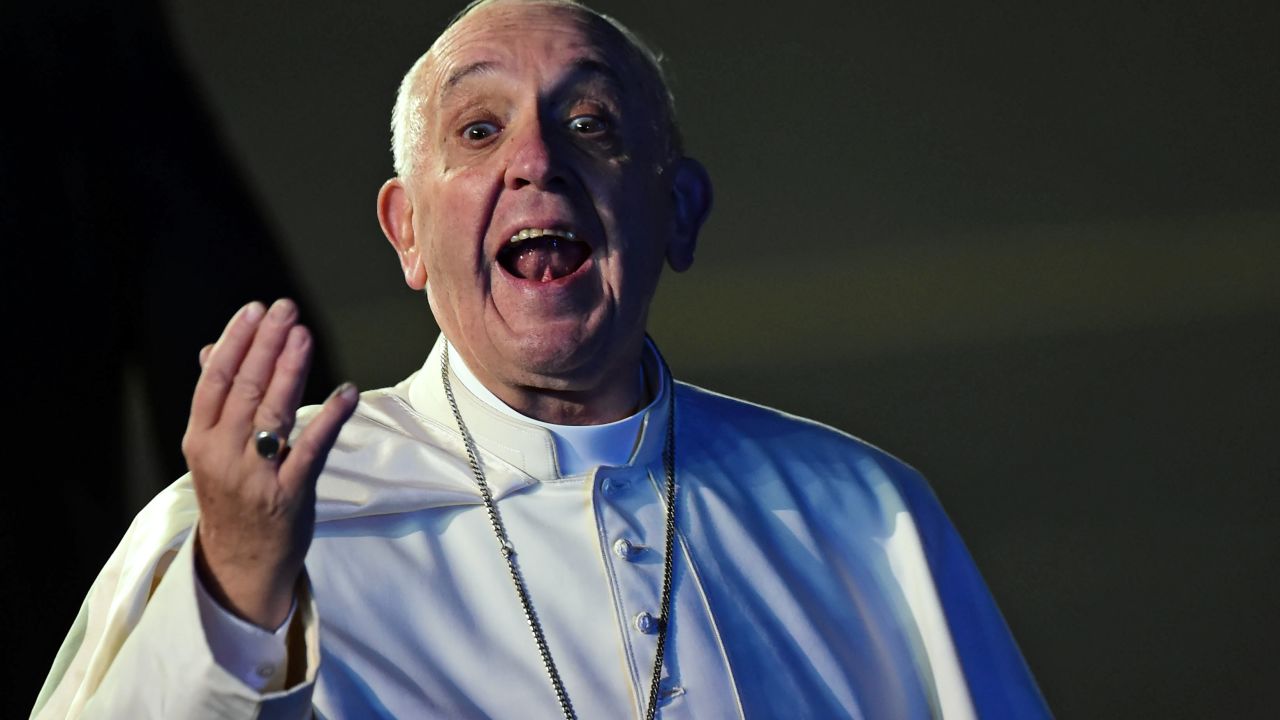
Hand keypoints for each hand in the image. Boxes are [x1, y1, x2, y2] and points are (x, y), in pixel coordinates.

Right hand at [183, 299, 357, 628]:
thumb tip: (213, 350)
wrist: (240, 564)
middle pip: (244, 389)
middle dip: (267, 345)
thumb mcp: (214, 451)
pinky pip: (312, 449)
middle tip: (286, 309)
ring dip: (291, 370)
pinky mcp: (289, 494)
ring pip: (273, 413)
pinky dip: (331, 418)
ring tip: (304, 335)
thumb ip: (217, 402)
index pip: (215, 381)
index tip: (255, 310)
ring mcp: (255, 476)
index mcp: (200, 441)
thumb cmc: (232, 498)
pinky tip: (347, 391)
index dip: (236, 342)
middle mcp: (222, 456)